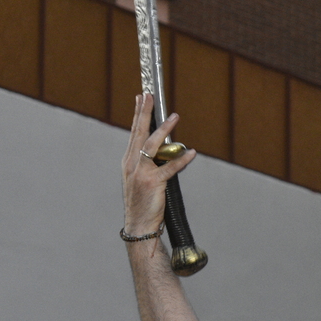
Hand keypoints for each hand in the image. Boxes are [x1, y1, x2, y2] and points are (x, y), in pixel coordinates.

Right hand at [121, 94, 195, 236]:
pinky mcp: (152, 183)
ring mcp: (141, 173)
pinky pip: (170, 168)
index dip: (137, 114)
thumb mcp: (141, 178)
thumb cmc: (143, 202)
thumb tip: (167, 149)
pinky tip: (191, 152)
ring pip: (152, 145)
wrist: (139, 225)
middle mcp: (132, 164)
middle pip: (139, 133)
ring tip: (175, 117)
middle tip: (149, 95)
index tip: (141, 98)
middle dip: (144, 112)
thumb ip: (150, 162)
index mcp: (129, 161)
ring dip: (165, 130)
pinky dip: (182, 160)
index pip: (134, 132)